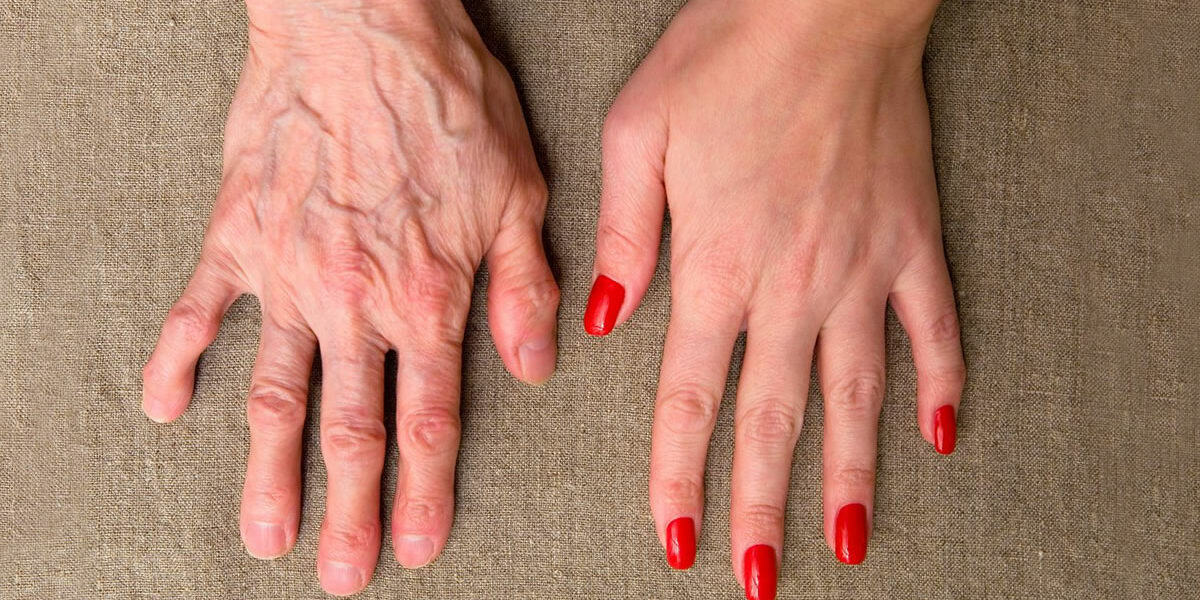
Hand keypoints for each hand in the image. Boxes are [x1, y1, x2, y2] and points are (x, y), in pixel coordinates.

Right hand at [141, 0, 558, 593]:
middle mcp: (357, 300)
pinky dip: (177, 361)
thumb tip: (535, 367)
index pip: (432, 419)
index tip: (420, 547)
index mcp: (431, 295)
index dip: (428, 491)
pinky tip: (164, 411)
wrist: (365, 22)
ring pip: (277, 393)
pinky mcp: (236, 236)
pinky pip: (197, 310)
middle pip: (352, 428)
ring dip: (268, 472)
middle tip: (339, 576)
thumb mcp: (519, 191)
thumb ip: (524, 288)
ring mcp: (288, 273)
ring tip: (264, 534)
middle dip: (349, 510)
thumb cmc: (450, 99)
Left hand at [584, 0, 962, 595]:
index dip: (679, 478)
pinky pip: (934, 326)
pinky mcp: (912, 238)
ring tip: (847, 543)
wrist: (827, 1)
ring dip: (851, 476)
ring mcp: (861, 268)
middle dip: (759, 507)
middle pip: (773, 420)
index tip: (676, 539)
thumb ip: (621, 235)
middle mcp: (791, 285)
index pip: (690, 399)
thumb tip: (600, 322)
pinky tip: (941, 435)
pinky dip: (942, 382)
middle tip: (758, 576)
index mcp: (716, 266)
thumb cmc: (725, 56)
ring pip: (856, 395)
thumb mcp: (639, 132)